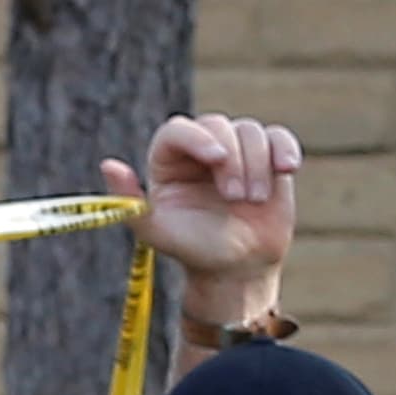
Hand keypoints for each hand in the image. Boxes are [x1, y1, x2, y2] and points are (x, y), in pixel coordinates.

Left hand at [104, 112, 299, 326]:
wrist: (235, 267)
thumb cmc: (192, 249)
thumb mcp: (155, 231)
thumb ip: (129, 202)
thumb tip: (109, 165)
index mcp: (168, 161)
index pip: (177, 131)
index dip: (197, 138)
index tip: (216, 158)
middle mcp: (201, 148)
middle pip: (217, 126)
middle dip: (231, 159)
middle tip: (235, 197)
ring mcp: (236, 150)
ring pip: (250, 131)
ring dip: (256, 164)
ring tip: (252, 201)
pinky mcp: (267, 155)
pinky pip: (278, 137)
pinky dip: (284, 149)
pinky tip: (287, 170)